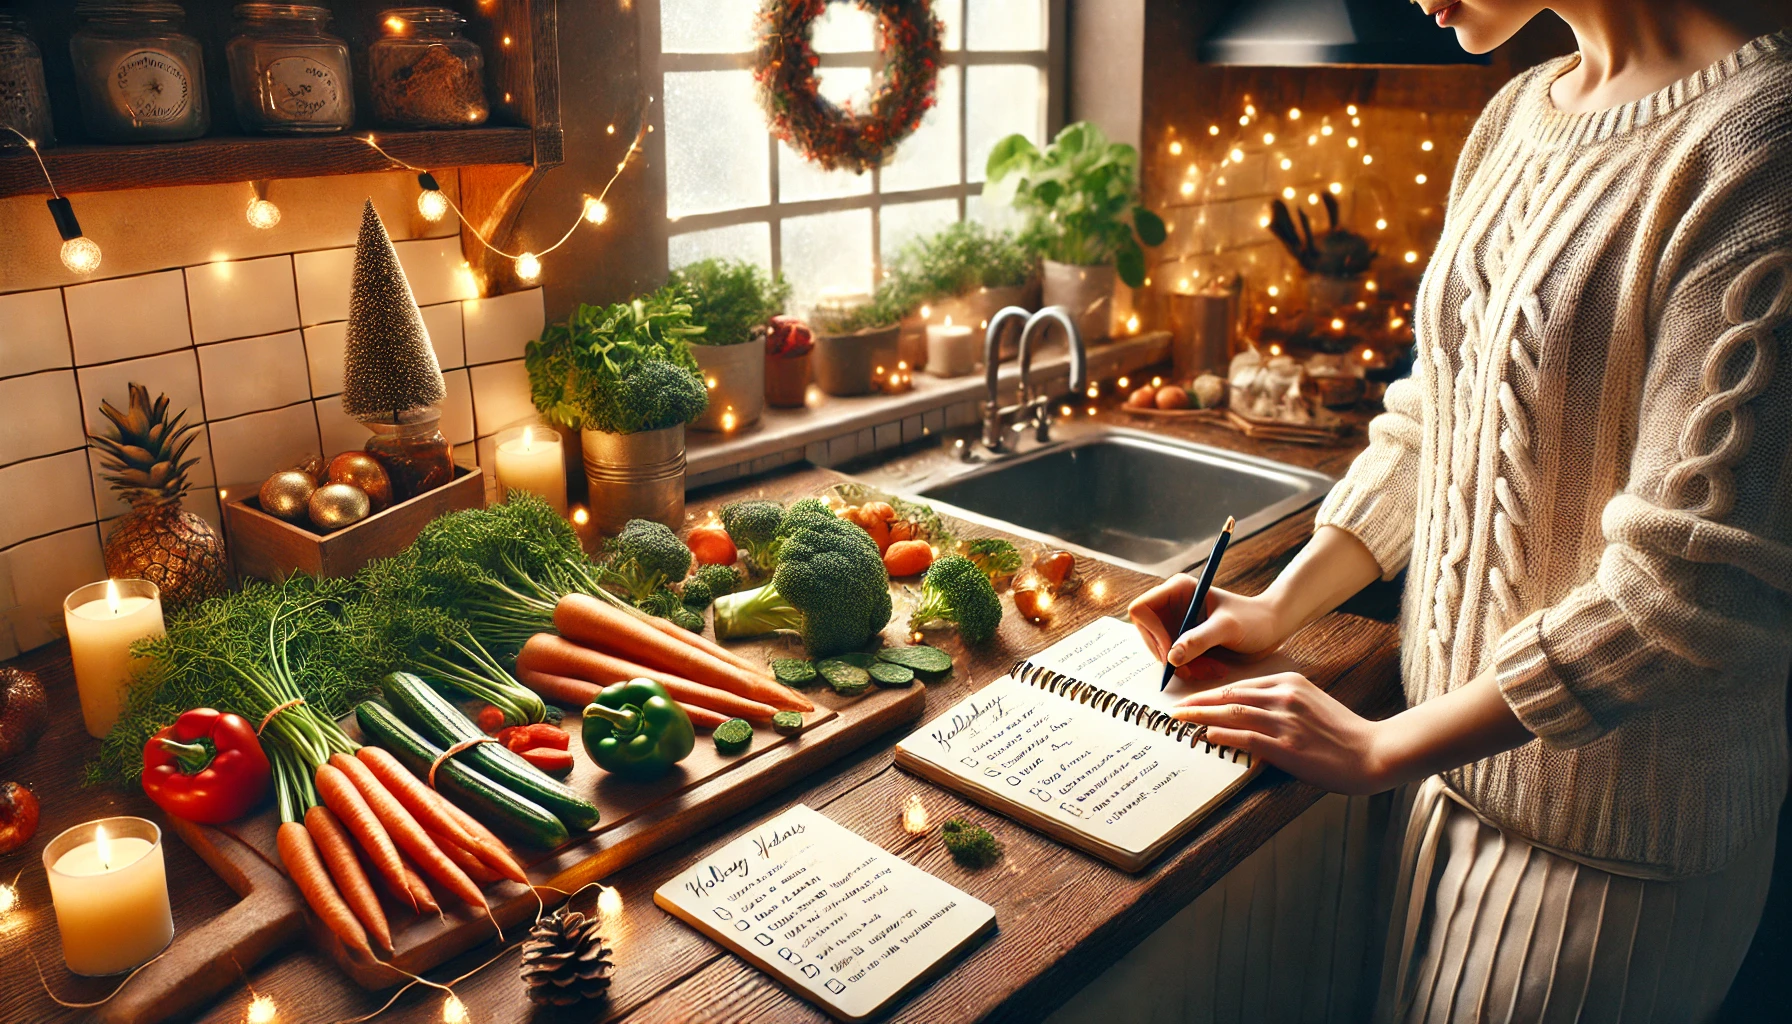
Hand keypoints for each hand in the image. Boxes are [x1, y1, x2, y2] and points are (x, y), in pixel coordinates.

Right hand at [1128, 575, 1287, 679]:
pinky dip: (1190, 670)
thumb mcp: (1227, 628)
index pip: (1142, 610)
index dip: (1152, 633)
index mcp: (1178, 590)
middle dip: (1170, 656)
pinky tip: (1212, 669)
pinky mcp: (1184, 642)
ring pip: (1160, 653)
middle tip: (1194, 669)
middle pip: (1148, 636)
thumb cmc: (1254, 620)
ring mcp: (1176, 625)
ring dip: (1183, 667)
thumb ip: (1199, 640)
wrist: (1271, 630)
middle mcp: (1172, 606)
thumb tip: (1170, 657)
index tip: (1172, 652)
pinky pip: (1173, 662)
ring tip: (1211, 669)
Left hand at [1170, 673, 1391, 794]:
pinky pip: (1245, 737)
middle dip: (1197, 702)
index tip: (1192, 699)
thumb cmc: (1343, 733)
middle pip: (1229, 695)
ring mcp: (1285, 721)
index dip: (1211, 692)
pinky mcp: (1287, 747)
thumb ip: (1281, 702)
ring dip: (1200, 716)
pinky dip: (1221, 735)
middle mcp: (1284, 697)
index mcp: (1290, 683)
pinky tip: (1205, 736)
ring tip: (1179, 722)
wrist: (1373, 752)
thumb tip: (1246, 711)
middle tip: (1174, 709)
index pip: (1240, 685)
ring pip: (1231, 713)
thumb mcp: (1311, 703)